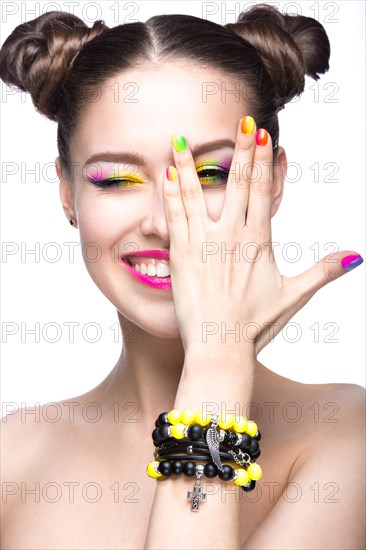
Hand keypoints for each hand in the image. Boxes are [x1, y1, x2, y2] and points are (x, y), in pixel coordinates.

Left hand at [163, 117, 362, 356]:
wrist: (221, 349)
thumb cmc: (257, 324)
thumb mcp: (295, 296)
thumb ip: (324, 271)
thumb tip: (356, 257)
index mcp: (259, 242)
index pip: (263, 191)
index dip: (264, 161)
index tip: (263, 135)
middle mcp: (232, 237)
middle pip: (237, 184)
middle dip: (240, 149)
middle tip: (240, 120)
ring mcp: (204, 244)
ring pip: (198, 194)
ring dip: (191, 164)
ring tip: (183, 138)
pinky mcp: (181, 256)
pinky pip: (175, 217)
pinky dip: (171, 194)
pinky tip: (166, 174)